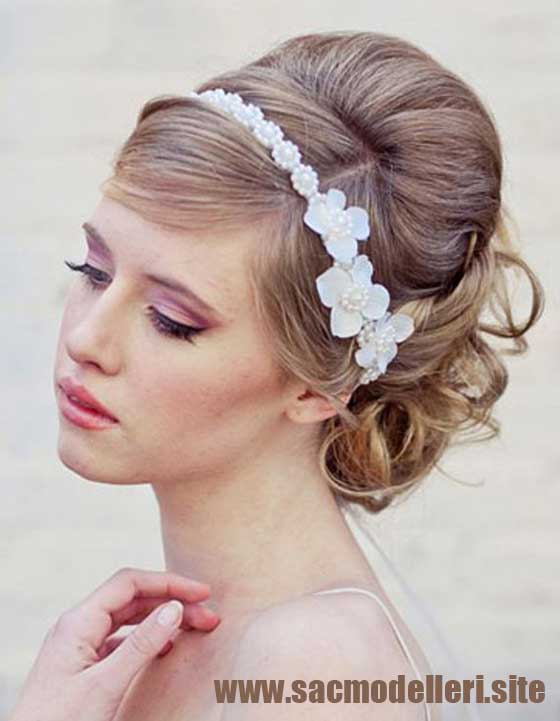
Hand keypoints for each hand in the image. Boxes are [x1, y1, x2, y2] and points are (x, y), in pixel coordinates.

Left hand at [8, 567, 220, 720]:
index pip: (130, 583)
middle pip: (133, 599)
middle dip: (171, 602)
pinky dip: (147, 639)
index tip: (201, 593)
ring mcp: (80, 646)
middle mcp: (78, 626)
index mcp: (78, 621)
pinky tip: (165, 647)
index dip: (168, 583)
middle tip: (207, 616)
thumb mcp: (105, 684)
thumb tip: (174, 609)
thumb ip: (141, 644)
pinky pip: (121, 640)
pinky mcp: (83, 666)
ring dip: (162, 619)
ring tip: (193, 627)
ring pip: (128, 619)